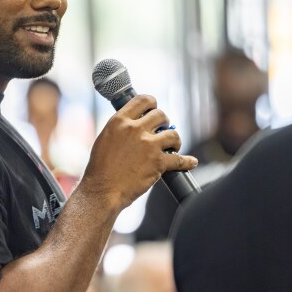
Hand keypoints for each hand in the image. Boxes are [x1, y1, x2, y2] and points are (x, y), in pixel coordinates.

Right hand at [82, 94, 196, 211]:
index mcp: (119, 121)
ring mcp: (148, 145)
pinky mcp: (158, 162)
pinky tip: (190, 162)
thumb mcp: (105, 138)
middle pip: (160, 115)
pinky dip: (187, 161)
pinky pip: (179, 159)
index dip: (152, 104)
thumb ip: (121, 128)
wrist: (102, 190)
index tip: (154, 110)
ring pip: (173, 134)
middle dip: (164, 123)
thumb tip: (135, 124)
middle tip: (162, 131)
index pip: (143, 100)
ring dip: (174, 140)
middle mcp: (134, 129)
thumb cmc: (100, 169)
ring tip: (172, 147)